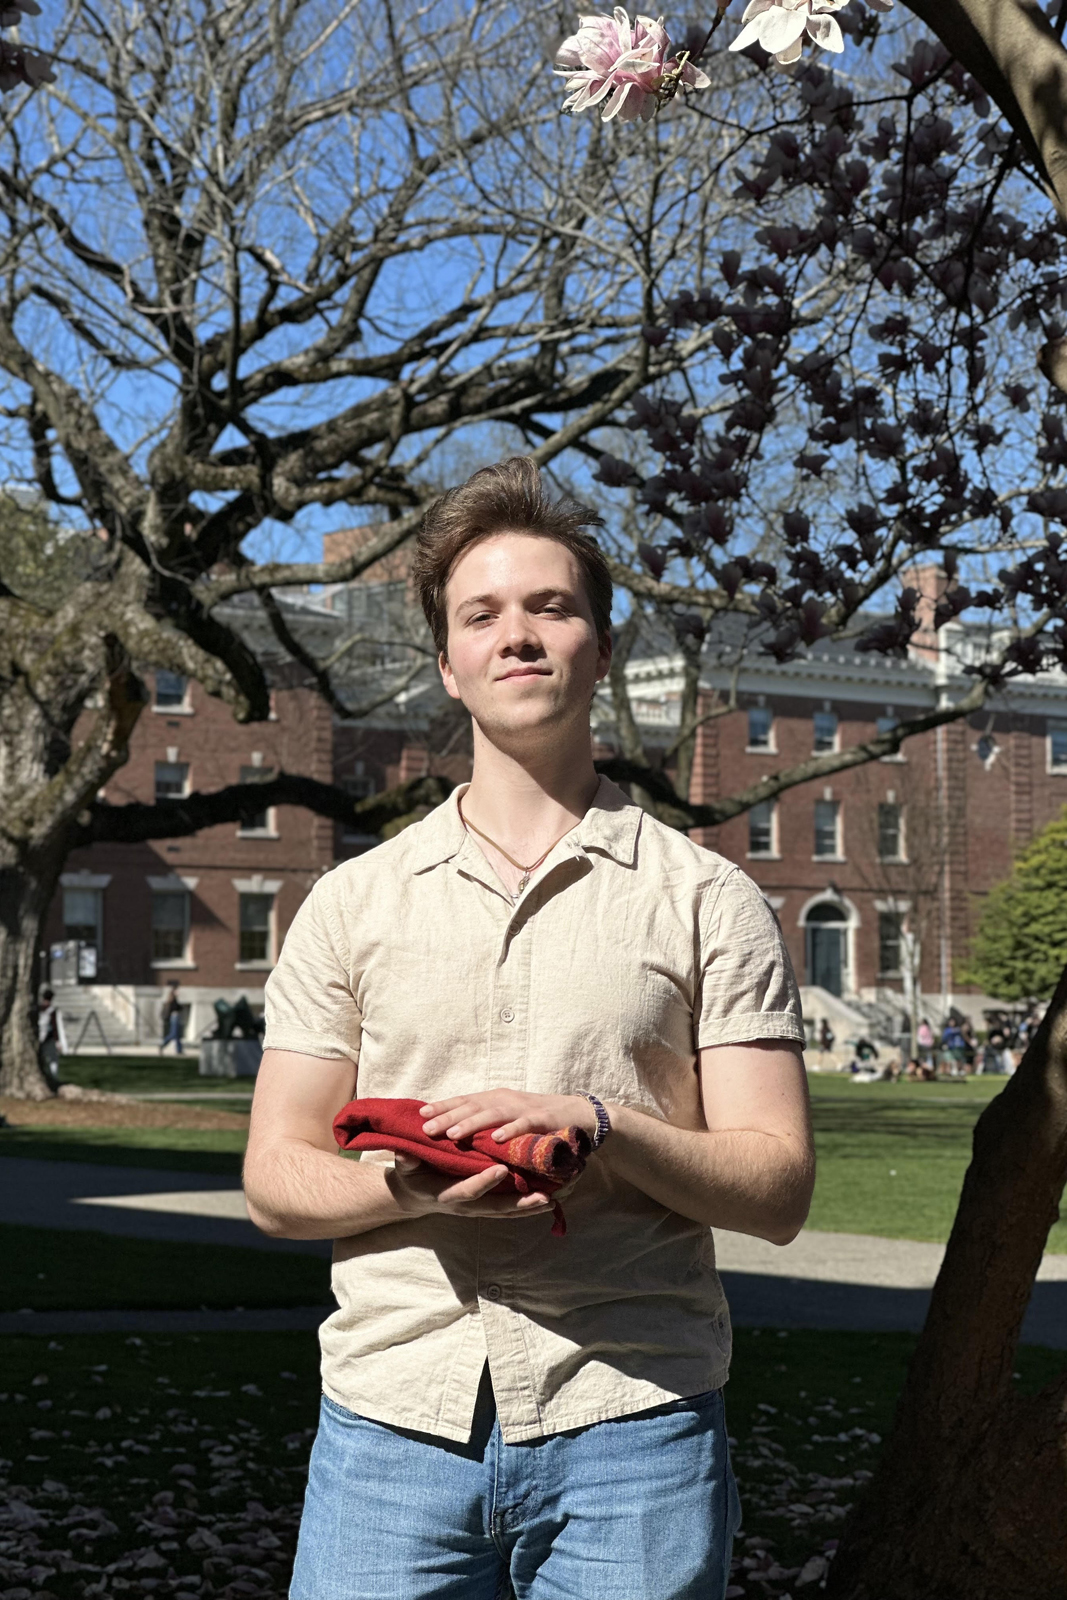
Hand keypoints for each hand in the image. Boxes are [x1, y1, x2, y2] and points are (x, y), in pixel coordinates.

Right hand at [387, 1153, 553, 1220]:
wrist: (413, 1195)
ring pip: (505, 1212)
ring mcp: (476, 1209)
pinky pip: (507, 1210)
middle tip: (543, 1197)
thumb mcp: (405, 1166)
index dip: (483, 1182)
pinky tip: (548, 1202)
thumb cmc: (411, 1175)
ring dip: (528, 1208)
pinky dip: (526, 1207)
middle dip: (519, 1203)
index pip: (467, 1190)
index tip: (501, 1170)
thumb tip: (405, 1152)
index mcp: (446, 1194)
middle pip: (495, 1208)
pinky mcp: (484, 1207)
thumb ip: (407, 1160)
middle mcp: (464, 1206)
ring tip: (552, 1200)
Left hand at [418, 1089, 598, 1144]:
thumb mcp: (507, 1114)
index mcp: (495, 1098)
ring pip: (493, 1114)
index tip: (419, 1115)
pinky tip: (496, 1139)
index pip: (464, 1101)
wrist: (578, 1113)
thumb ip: (485, 1118)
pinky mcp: (543, 1120)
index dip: (442, 1106)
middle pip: (472, 1106)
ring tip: (452, 1134)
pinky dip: (510, 1131)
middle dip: (448, 1116)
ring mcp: (524, 1108)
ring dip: (472, 1123)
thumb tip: (454, 1125)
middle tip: (426, 1128)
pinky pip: (524, 1125)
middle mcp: (506, 1100)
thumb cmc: (537, 1117)